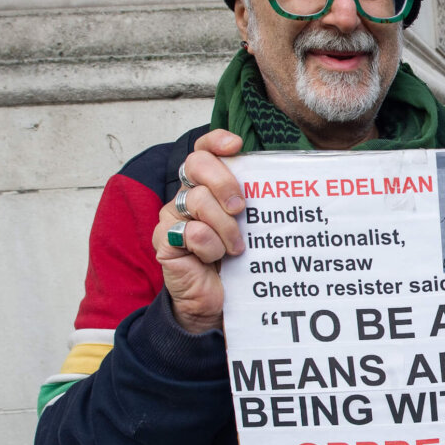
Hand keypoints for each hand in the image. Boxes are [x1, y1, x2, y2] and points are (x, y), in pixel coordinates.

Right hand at [153, 130, 245, 333]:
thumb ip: (255, 203)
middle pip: (196, 165)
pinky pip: (189, 232)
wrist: (216, 303)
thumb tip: (280, 181)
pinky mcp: (164, 242)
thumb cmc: (237, 263)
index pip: (203, 151)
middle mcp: (185, 196)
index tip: (236, 145)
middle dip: (224, 182)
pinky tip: (214, 259)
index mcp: (205, 187)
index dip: (216, 142)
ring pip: (196, 200)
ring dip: (225, 227)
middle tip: (241, 208)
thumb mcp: (251, 228)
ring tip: (236, 249)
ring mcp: (171, 218)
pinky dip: (209, 246)